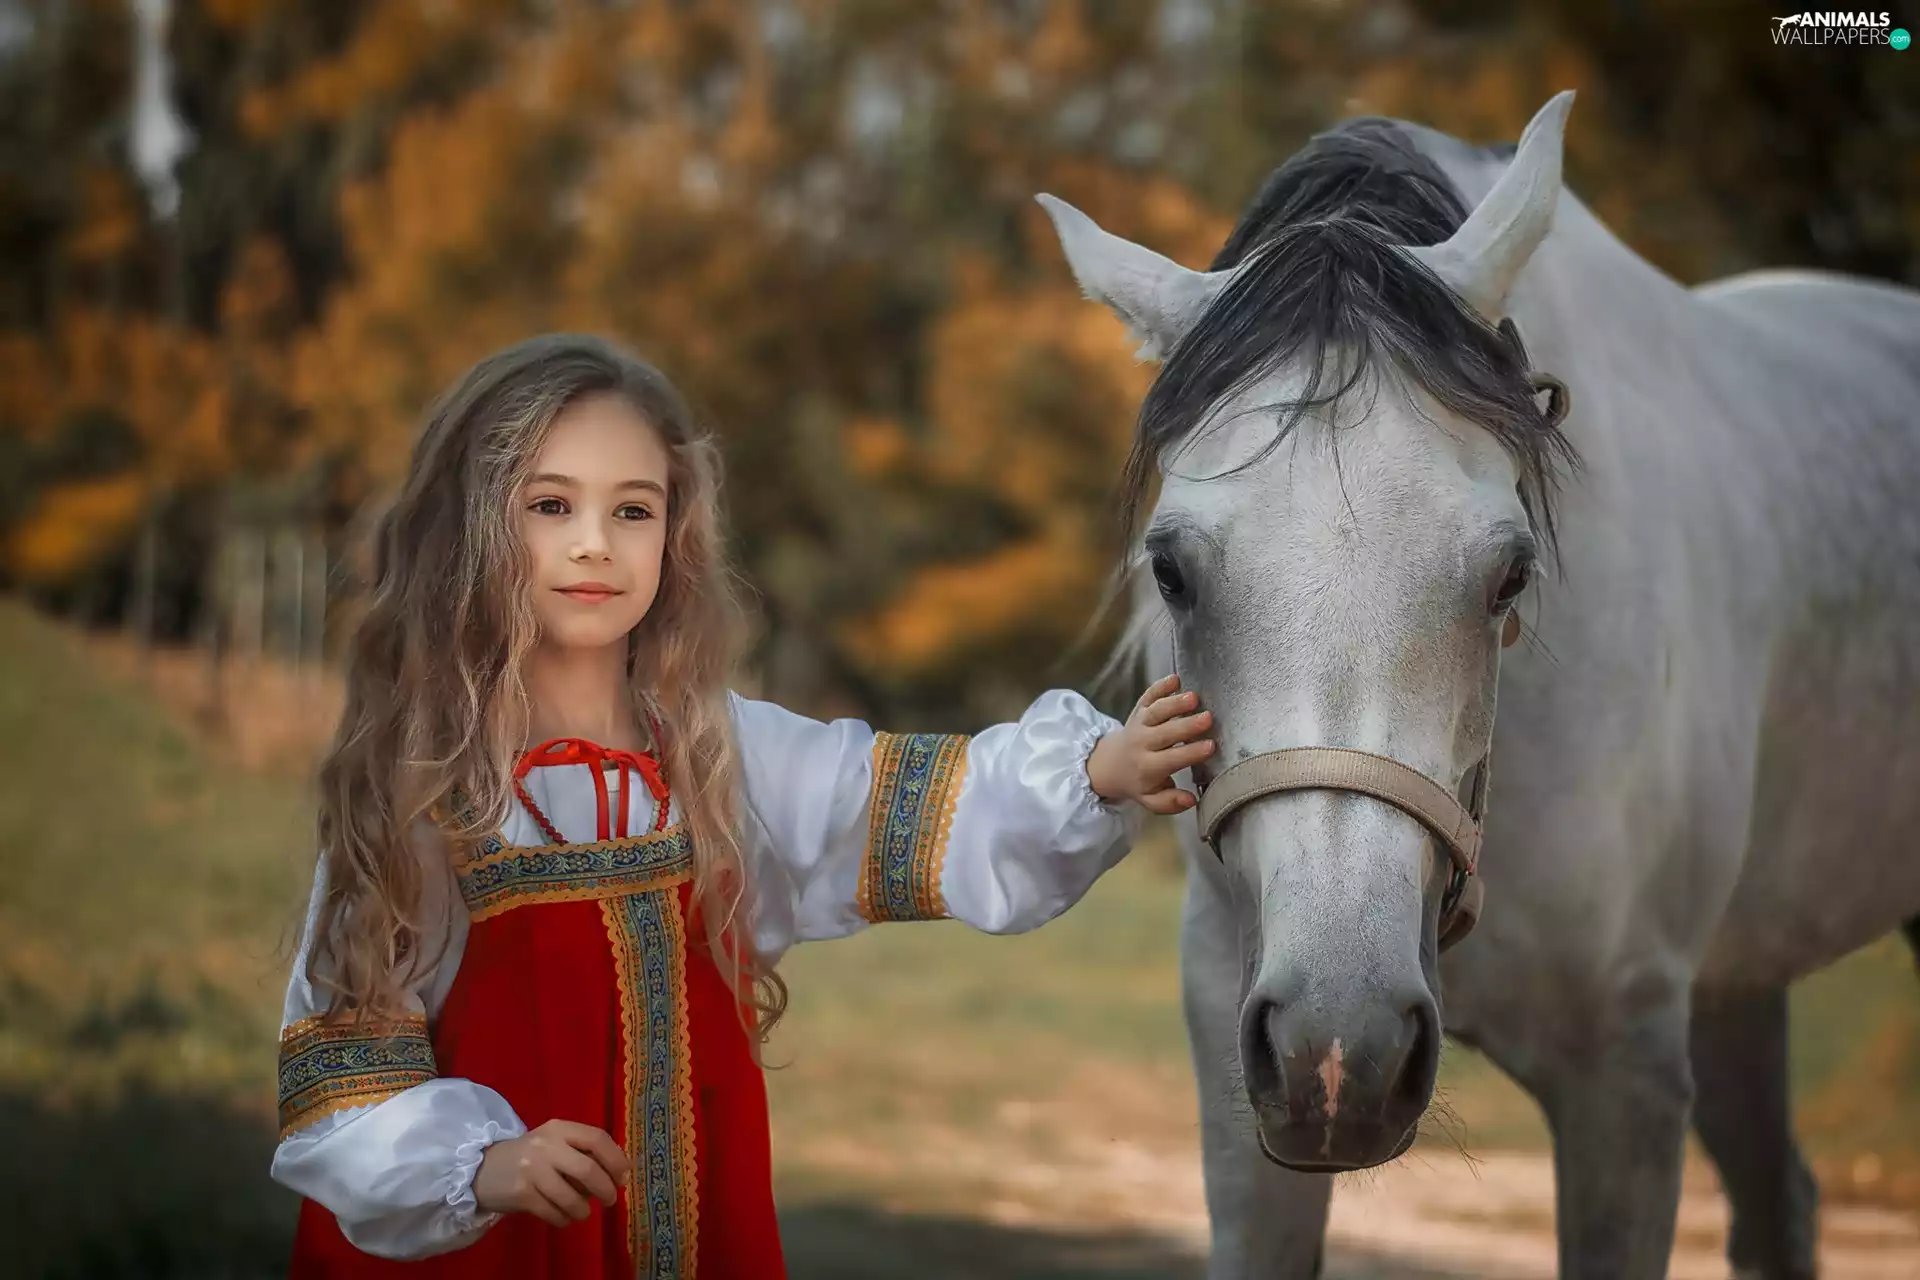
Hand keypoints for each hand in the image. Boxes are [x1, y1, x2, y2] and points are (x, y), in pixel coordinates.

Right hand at [472, 1118, 629, 1227]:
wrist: (482, 1170)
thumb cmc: (529, 1157)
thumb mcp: (554, 1143)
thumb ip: (582, 1150)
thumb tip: (619, 1173)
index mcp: (559, 1128)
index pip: (597, 1138)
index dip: (616, 1159)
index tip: (624, 1177)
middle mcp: (546, 1145)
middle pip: (588, 1169)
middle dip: (606, 1189)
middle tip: (610, 1200)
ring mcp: (532, 1169)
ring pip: (572, 1197)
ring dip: (583, 1210)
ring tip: (583, 1212)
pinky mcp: (521, 1194)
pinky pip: (554, 1213)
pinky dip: (564, 1219)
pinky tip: (563, 1216)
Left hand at [1085, 673, 1214, 814]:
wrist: (1108, 764)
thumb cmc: (1138, 782)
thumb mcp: (1150, 800)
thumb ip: (1170, 803)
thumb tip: (1191, 800)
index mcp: (1148, 767)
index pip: (1172, 759)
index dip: (1191, 752)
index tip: (1211, 746)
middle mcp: (1143, 743)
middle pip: (1165, 733)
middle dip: (1186, 725)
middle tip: (1208, 718)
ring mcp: (1140, 723)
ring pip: (1156, 712)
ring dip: (1174, 703)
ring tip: (1194, 697)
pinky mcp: (1138, 709)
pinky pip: (1147, 696)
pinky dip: (1160, 686)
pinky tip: (1175, 679)